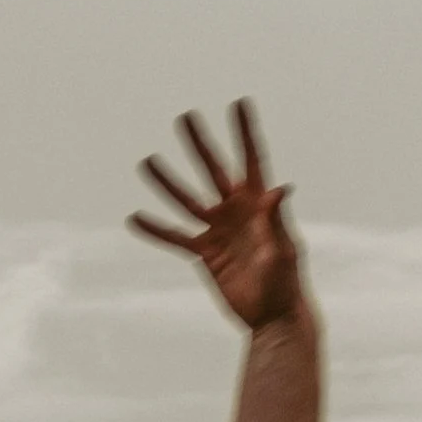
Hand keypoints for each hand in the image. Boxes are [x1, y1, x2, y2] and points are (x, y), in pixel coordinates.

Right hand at [127, 102, 302, 330]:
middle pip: (214, 170)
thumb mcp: (283, 250)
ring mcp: (218, 230)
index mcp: (258, 205)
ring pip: (187, 200)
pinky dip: (156, 229)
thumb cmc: (286, 284)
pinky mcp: (205, 253)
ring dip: (167, 182)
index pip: (252, 160)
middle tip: (186, 117)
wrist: (274, 318)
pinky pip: (175, 237)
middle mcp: (236, 211)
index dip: (245, 132)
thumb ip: (276, 219)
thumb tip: (280, 188)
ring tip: (147, 161)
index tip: (240, 103)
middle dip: (200, 144)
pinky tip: (135, 218)